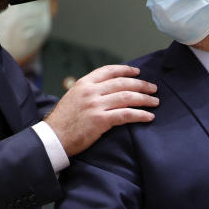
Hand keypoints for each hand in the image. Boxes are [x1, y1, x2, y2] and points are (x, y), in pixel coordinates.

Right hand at [44, 64, 158, 155]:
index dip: (126, 70)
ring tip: (155, 102)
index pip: (109, 71)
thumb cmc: (63, 121)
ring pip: (127, 97)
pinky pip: (126, 115)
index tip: (138, 72)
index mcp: (84, 83)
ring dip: (145, 99)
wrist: (53, 137)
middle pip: (122, 83)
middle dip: (141, 85)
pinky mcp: (100, 120)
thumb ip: (88, 92)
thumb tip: (106, 90)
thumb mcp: (73, 98)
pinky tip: (149, 116)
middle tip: (153, 88)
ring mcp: (96, 105)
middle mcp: (91, 91)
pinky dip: (140, 115)